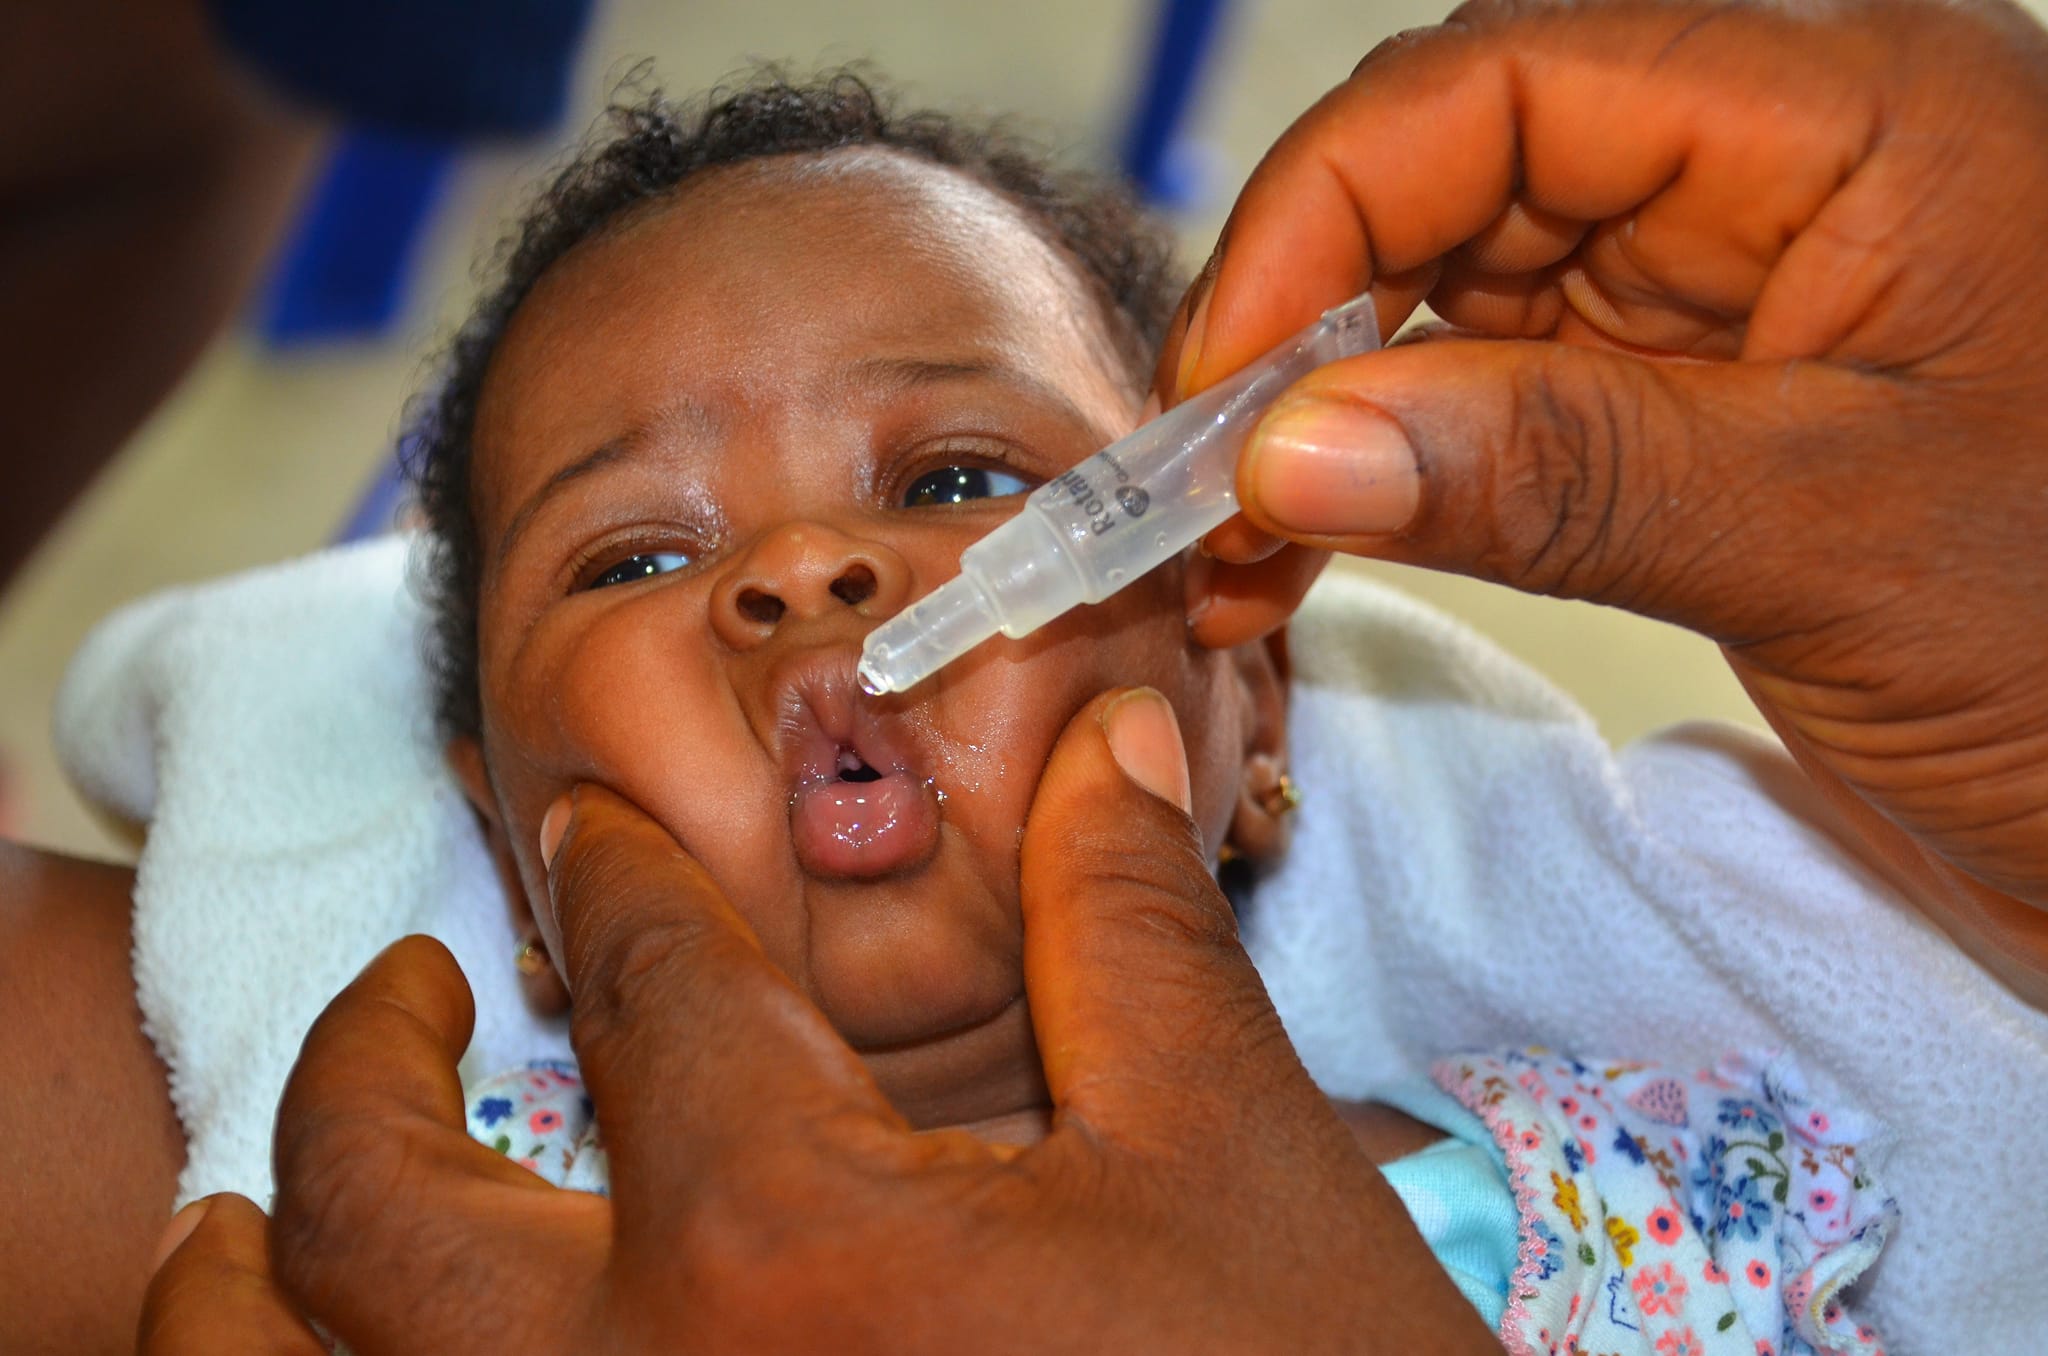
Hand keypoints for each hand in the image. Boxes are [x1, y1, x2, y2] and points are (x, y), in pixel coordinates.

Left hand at [138, 690, 1491, 1353]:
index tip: (588, 822)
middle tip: (406, 988)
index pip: (654, 987)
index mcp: (792, 1243)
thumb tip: (1107, 736)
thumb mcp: (1230, 1153)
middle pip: (360, 1211)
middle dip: (352, 1064)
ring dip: (237, 1291)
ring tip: (252, 1220)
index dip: (622, 873)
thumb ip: (1128, 923)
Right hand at [1169, 0, 2047, 993]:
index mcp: (1858, 115)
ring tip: (1243, 549)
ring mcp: (1743, 289)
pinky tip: (1325, 548)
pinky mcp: (1714, 402)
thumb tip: (1293, 443)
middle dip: (1308, 318)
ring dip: (1335, 411)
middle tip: (1209, 487)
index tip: (1228, 387)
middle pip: (1465, 173)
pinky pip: (1512, 396)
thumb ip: (1564, 468)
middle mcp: (1786, 170)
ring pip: (1468, 290)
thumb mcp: (1847, 543)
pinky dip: (1403, 470)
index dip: (1327, 215)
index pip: (1508, 84)